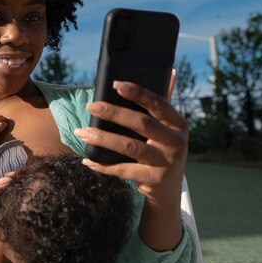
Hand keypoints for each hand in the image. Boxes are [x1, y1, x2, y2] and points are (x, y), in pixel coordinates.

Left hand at [74, 77, 188, 249]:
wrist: (168, 191)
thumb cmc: (162, 151)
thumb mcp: (168, 130)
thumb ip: (163, 105)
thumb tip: (168, 71)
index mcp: (179, 124)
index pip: (159, 104)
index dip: (138, 93)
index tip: (116, 84)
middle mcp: (176, 142)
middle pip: (141, 123)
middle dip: (114, 113)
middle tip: (91, 106)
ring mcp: (166, 162)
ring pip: (129, 146)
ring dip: (103, 138)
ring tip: (82, 132)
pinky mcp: (153, 179)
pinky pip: (122, 170)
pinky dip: (103, 165)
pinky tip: (88, 159)